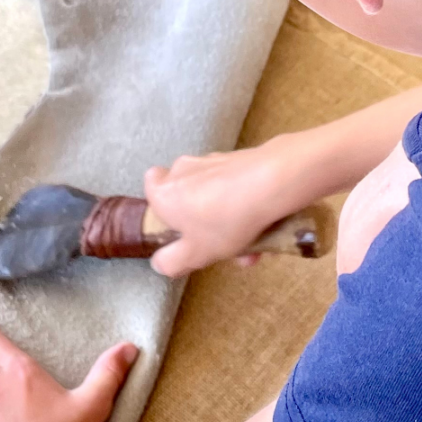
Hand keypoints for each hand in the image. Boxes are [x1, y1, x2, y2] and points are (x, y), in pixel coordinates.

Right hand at [144, 137, 311, 276]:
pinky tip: (267, 228)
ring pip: (216, 194)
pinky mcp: (239, 158)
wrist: (270, 184)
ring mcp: (212, 161)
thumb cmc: (225, 219)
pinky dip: (248, 206)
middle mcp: (183, 170)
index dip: (164, 205)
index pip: (151, 186)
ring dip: (231, 220)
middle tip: (223, 246)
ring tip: (255, 246)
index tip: (180, 224)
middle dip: (206, 223)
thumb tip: (160, 263)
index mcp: (164, 193)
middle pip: (187, 195)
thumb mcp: (196, 254)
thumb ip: (173, 261)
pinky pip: (238, 187)